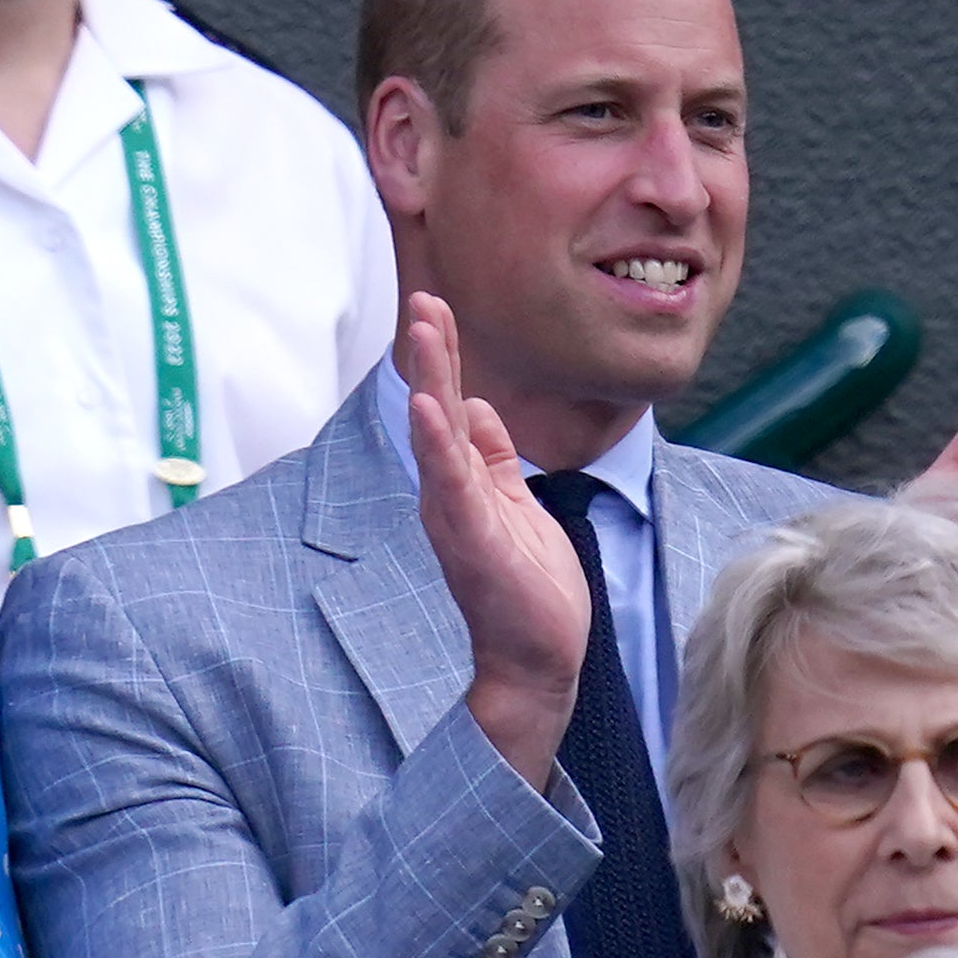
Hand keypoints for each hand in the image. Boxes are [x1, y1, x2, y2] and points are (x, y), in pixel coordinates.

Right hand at [403, 292, 588, 790]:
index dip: (445, 357)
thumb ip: (495, 457)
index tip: (436, 306)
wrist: (535, 659)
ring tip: (422, 331)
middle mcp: (451, 492)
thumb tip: (480, 408)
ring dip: (432, 379)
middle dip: (433, 352)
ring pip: (440, 434)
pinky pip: (452, 481)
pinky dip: (439, 442)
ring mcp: (458, 514)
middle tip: (424, 298)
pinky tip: (431, 406)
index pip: (454, 406)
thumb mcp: (516, 504)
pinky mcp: (474, 537)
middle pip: (439, 408)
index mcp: (464, 481)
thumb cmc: (528, 588)